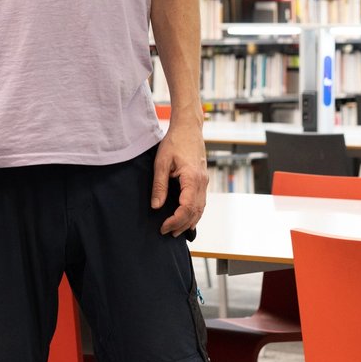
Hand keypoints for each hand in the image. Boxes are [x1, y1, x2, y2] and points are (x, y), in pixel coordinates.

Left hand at [151, 122, 207, 236]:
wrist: (188, 128)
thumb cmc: (175, 142)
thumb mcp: (161, 163)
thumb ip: (159, 185)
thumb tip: (156, 206)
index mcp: (192, 179)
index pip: (186, 208)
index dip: (175, 221)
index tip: (163, 227)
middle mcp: (202, 183)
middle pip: (195, 212)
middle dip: (182, 225)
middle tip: (167, 233)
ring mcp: (204, 181)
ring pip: (201, 208)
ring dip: (189, 221)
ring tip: (176, 230)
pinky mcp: (203, 180)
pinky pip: (202, 201)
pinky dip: (195, 213)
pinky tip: (187, 218)